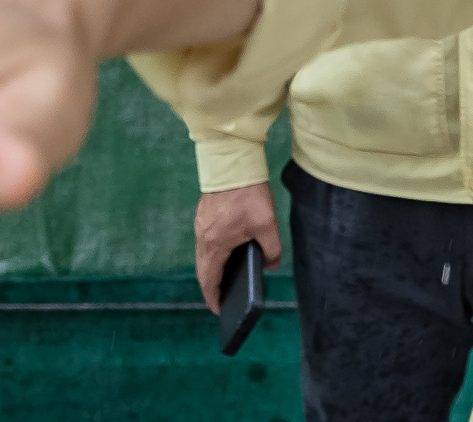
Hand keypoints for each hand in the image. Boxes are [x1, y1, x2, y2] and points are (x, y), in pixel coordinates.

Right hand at [194, 184, 280, 312]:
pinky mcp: (204, 215)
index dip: (213, 298)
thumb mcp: (267, 225)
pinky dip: (212, 255)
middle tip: (222, 300)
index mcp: (215, 244)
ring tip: (225, 280)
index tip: (219, 310)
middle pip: (203, 270)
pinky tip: (225, 254)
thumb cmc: (248, 195)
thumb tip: (271, 266)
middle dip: (211, 287)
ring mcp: (200, 225)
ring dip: (211, 270)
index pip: (209, 280)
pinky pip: (205, 243)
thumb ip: (271, 250)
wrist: (232, 162)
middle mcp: (203, 238)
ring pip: (203, 256)